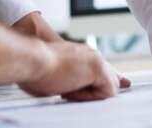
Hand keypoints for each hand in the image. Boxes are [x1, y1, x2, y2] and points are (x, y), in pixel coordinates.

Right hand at [13, 12, 132, 89]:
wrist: (29, 60)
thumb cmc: (32, 70)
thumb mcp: (52, 75)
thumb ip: (67, 81)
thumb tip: (66, 91)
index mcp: (79, 55)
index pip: (102, 69)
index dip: (111, 78)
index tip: (122, 83)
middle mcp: (90, 54)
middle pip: (111, 77)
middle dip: (103, 91)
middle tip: (75, 95)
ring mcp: (95, 59)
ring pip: (110, 86)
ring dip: (90, 95)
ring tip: (66, 91)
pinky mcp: (98, 68)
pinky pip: (106, 92)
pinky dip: (89, 97)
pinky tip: (71, 90)